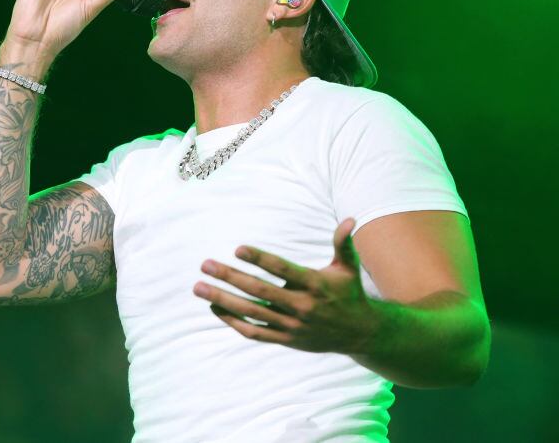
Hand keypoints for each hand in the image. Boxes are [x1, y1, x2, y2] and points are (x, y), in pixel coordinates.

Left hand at [193, 218, 378, 354]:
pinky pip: (254, 332)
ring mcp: (291, 325)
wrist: (359, 334)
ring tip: (199, 287)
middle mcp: (301, 306)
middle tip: (205, 264)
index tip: (237, 249)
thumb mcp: (347, 268)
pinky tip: (214, 307)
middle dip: (230, 277)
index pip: (282, 269)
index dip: (260, 259)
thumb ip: (343, 244)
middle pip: (259, 291)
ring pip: (251, 313)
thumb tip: (349, 219)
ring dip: (222, 300)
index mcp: (314, 284)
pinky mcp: (285, 339)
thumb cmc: (349, 293)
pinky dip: (233, 321)